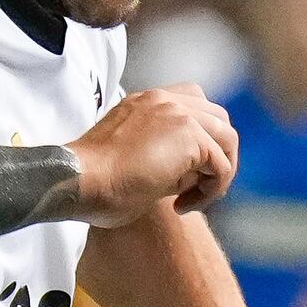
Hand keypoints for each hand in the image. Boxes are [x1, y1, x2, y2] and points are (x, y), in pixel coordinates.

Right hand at [68, 88, 238, 224]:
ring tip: (192, 200)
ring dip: (218, 173)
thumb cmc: (94, 182)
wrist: (79, 180)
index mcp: (148, 101)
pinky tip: (182, 207)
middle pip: (218, 118)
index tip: (181, 174)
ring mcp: (179, 113)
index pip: (194, 104)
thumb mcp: (130, 157)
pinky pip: (222, 165)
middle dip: (216, 154)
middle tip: (195, 189)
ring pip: (227, 139)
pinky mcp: (189, 136)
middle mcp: (165, 99)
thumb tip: (193, 174)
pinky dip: (211, 190)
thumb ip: (160, 154)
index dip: (200, 139)